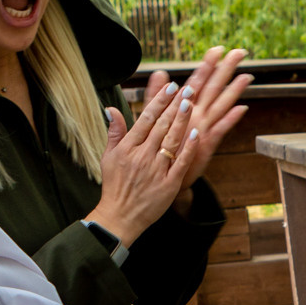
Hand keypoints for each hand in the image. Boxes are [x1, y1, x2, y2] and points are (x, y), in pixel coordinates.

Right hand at [84, 49, 252, 242]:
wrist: (120, 216)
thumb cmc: (115, 186)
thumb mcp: (108, 157)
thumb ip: (114, 132)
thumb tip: (111, 108)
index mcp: (127, 148)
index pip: (146, 119)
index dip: (159, 102)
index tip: (171, 87)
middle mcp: (142, 156)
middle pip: (162, 126)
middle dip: (175, 106)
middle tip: (187, 89)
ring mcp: (156, 170)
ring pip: (172, 140)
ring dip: (182, 121)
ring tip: (191, 104)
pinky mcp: (168, 184)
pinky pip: (181, 162)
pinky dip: (189, 147)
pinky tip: (197, 133)